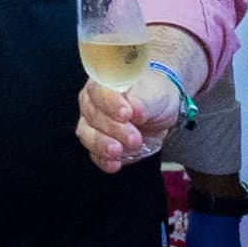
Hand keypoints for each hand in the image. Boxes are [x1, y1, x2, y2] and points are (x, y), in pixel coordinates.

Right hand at [76, 58, 181, 172]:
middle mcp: (92, 101)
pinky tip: (114, 164)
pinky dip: (103, 160)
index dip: (110, 103)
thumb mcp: (156, 94)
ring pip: (88, 135)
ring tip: (119, 151)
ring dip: (103, 145)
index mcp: (104, 82)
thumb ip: (144, 101)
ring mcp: (92, 123)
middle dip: (113, 129)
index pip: (99, 90)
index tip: (127, 114)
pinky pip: (94, 153)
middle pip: (93, 115)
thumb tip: (135, 108)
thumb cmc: (154, 94)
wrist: (160, 109)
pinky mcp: (98, 143)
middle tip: (134, 137)